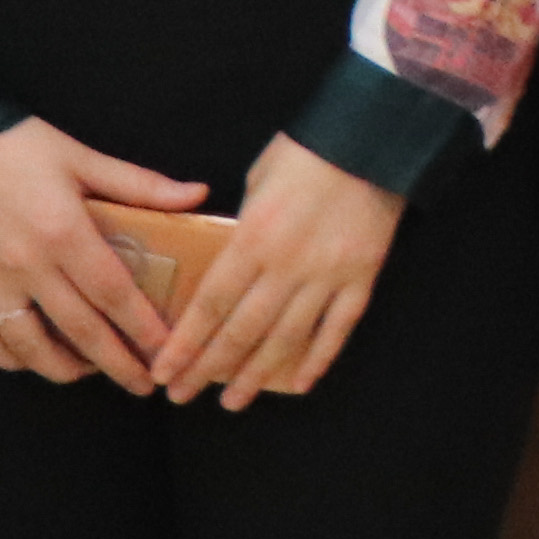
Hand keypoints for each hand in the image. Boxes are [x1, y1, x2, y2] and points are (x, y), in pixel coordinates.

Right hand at [0, 115, 206, 392]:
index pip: (114, 294)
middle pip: (79, 329)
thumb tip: (197, 195)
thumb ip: (140, 184)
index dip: (143, 328)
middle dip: (115, 363)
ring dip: (63, 367)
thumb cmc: (13, 145)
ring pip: (28, 345)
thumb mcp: (82, 158)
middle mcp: (27, 266)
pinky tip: (31, 360)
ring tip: (89, 371)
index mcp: (65, 233)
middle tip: (142, 384)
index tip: (167, 352)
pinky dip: (8, 358)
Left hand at [148, 134, 403, 406]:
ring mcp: (328, 276)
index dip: (184, 344)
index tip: (163, 372)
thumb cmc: (308, 151)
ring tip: (233, 402)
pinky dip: (319, 358)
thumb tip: (230, 261)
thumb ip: (242, 228)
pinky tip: (300, 383)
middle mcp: (287, 266)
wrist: (375, 136)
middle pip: (241, 330)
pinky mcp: (362, 277)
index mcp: (253, 238)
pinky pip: (338, 327)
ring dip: (256, 374)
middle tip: (182, 396)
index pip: (209, 305)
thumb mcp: (258, 181)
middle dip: (207, 368)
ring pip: (286, 338)